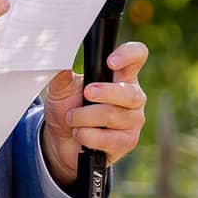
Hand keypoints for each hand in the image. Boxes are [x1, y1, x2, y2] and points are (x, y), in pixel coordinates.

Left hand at [39, 42, 148, 189]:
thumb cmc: (68, 108)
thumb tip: (62, 62)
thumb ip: (63, 75)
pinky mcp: (127, 142)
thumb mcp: (61, 89)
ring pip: (116, 116)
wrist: (60, 140)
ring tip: (71, 118)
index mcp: (121, 75)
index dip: (128, 55)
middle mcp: (132, 97)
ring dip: (87, 117)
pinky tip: (79, 133)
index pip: (137, 56)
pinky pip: (112, 139)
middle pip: (131, 92)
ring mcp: (132, 120)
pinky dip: (90, 136)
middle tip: (86, 93)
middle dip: (106, 93)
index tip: (110, 62)